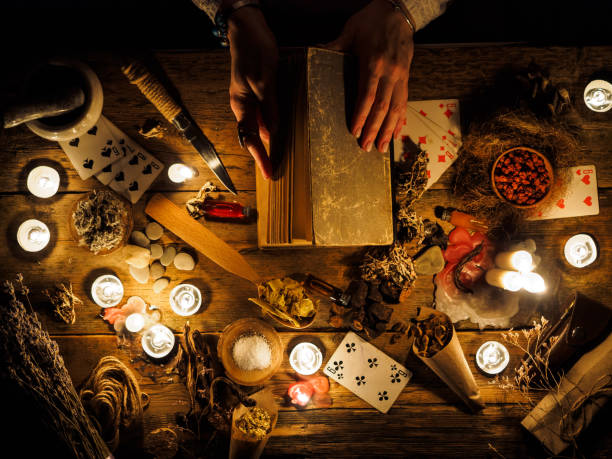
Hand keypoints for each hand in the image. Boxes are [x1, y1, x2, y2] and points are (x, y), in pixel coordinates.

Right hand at [227, 7, 278, 178]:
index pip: (250, 138)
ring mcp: (250, 99)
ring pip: (261, 126)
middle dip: (264, 154)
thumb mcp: (264, 81)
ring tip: (281, 157)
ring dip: (271, 141)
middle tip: (275, 171)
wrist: (247, 28)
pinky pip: (266, 115)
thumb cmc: (254, 51)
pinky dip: (274, 125)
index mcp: (240, 104)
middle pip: (254, 136)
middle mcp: (243, 106)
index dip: (260, 157)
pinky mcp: (259, 92)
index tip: (268, 172)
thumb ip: (270, 107)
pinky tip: (285, 130)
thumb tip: (274, 133)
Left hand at [326, 0, 413, 152]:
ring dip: (389, 129)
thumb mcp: (350, 31)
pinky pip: (405, 101)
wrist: (399, 11)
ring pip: (396, 107)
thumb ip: (335, 46)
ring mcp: (400, 75)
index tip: (354, 131)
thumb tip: (315, 52)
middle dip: (374, 129)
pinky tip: (398, 132)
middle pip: (382, 106)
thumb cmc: (372, 20)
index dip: (361, 115)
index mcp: (373, 63)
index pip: (367, 95)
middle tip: (366, 147)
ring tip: (382, 147)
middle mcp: (389, 72)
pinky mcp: (406, 76)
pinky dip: (401, 119)